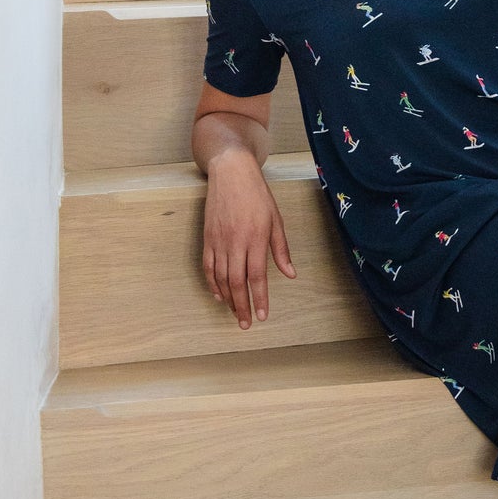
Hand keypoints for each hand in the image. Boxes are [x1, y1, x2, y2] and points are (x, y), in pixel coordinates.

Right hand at [201, 149, 296, 327]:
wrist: (231, 174)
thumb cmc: (258, 195)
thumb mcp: (276, 219)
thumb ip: (281, 249)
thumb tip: (290, 274)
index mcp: (256, 238)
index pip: (257, 276)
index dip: (259, 299)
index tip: (262, 316)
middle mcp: (235, 242)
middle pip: (237, 282)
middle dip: (241, 306)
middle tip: (245, 324)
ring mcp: (219, 241)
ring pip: (221, 278)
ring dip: (227, 298)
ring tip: (234, 313)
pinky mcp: (207, 238)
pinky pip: (208, 267)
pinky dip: (212, 283)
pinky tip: (218, 294)